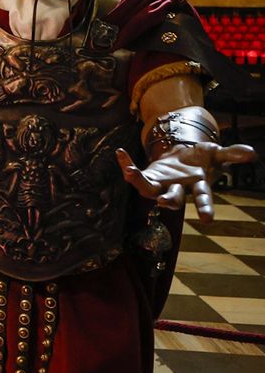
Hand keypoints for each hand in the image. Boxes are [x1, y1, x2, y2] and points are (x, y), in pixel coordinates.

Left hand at [118, 143, 254, 222]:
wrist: (180, 155)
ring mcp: (160, 184)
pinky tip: (120, 153)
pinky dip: (126, 163)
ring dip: (139, 182)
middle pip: (173, 198)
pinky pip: (134, 172)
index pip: (202, 197)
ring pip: (148, 189)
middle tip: (164, 203)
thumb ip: (231, 154)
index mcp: (197, 185)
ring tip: (130, 173)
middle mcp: (177, 188)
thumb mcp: (215, 153)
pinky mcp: (146, 176)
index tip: (207, 219)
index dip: (204, 206)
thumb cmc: (200, 158)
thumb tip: (252, 153)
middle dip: (169, 201)